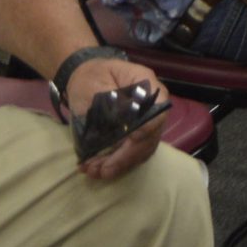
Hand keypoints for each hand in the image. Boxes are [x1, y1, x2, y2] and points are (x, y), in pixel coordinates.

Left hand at [62, 56, 170, 180]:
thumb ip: (109, 102)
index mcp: (148, 86)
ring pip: (141, 151)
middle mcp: (154, 106)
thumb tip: (121, 124)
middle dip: (124, 157)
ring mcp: (148, 122)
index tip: (129, 140)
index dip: (146, 130)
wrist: (89, 77)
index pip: (157, 112)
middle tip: (101, 169)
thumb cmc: (92, 75)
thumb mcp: (95, 83)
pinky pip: (133, 154)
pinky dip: (116, 165)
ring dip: (118, 165)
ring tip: (94, 171)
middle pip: (149, 138)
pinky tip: (96, 169)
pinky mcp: (137, 135)